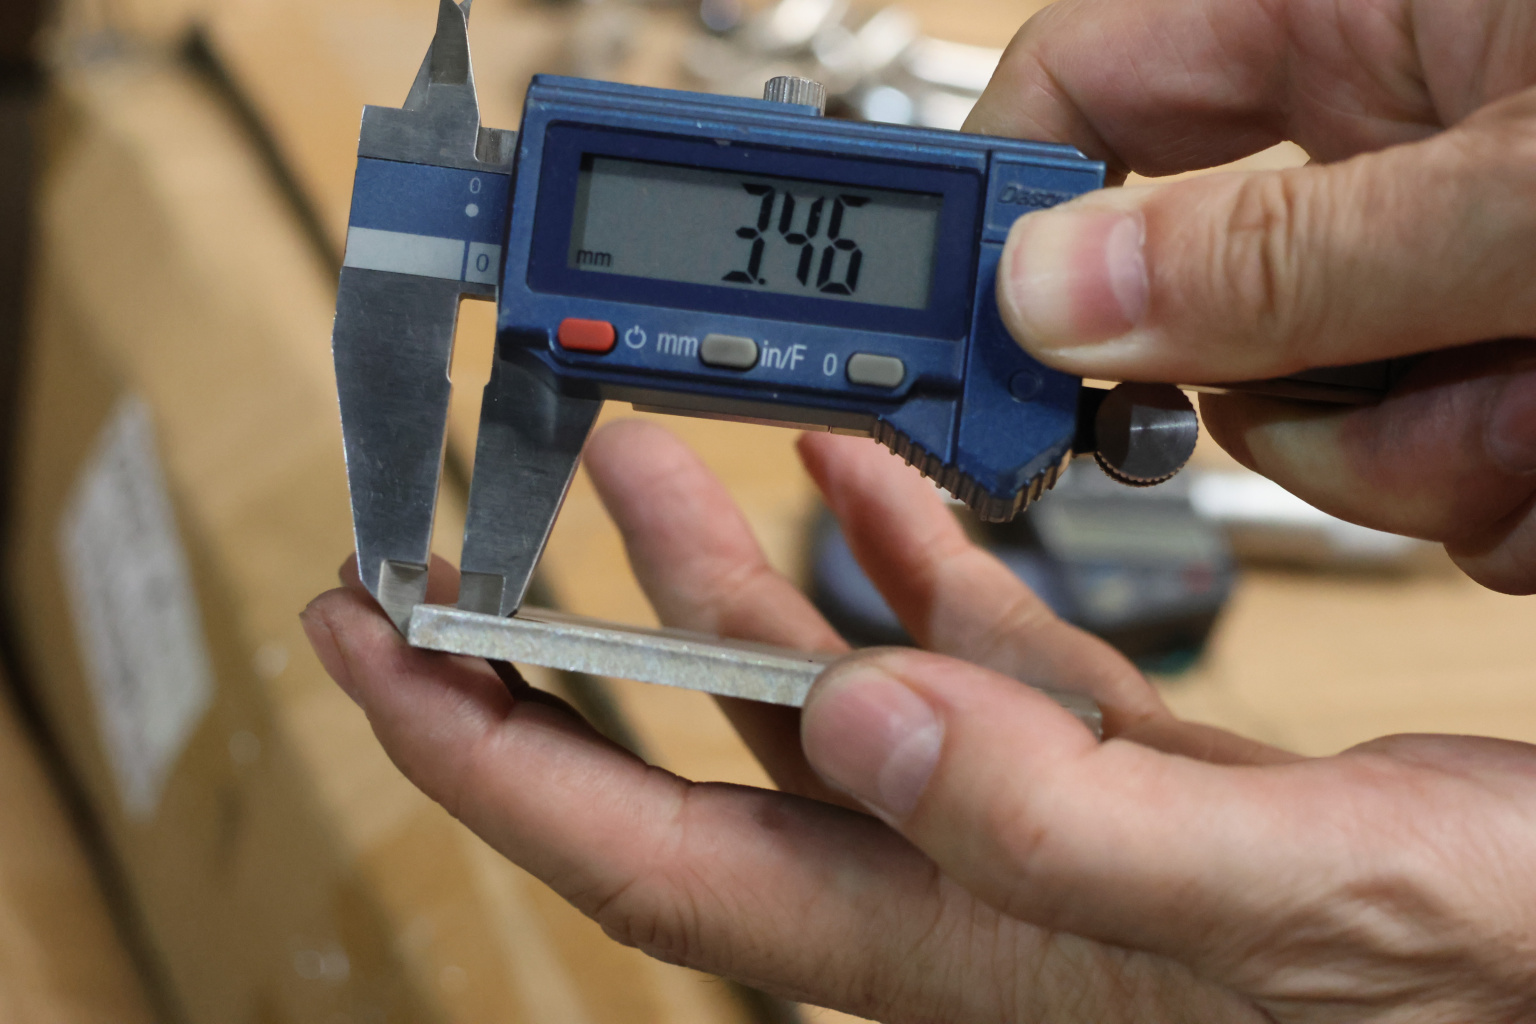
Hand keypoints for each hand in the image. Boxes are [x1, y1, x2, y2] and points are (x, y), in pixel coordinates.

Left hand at [303, 421, 1535, 1020]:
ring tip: (640, 457)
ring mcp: (1022, 814)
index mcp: (960, 931)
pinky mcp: (1098, 763)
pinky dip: (897, 557)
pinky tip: (861, 482)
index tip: (373, 646)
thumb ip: (1063, 826)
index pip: (646, 855)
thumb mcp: (1295, 902)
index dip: (483, 752)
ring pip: (818, 680)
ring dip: (725, 569)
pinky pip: (957, 648)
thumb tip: (859, 714)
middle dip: (560, 648)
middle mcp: (960, 875)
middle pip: (697, 757)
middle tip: (449, 548)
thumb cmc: (1482, 971)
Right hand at [968, 0, 1535, 592]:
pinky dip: (1494, 490)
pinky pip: (1417, 466)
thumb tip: (1050, 300)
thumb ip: (1285, 254)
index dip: (1004, 215)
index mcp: (1357, 12)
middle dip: (1278, 395)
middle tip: (1361, 395)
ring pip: (1307, 419)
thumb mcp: (1525, 199)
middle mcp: (1386, 134)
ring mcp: (1439, 254)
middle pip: (1189, 305)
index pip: (1082, 82)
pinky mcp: (1494, 349)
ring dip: (1420, 458)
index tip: (976, 357)